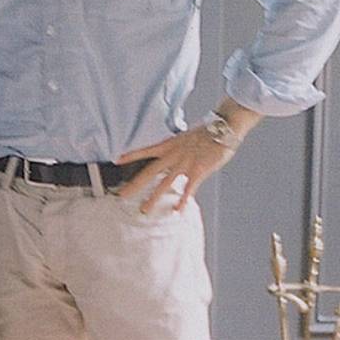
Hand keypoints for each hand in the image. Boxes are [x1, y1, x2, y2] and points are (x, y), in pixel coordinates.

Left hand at [116, 125, 236, 213]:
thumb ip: (179, 147)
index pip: (146, 150)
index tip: (116, 160)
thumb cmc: (208, 131)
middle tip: (121, 195)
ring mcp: (184, 164)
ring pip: (164, 184)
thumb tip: (174, 153)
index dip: (131, 155)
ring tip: (144, 210)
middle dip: (134, 185)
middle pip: (149, 172)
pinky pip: (188, 190)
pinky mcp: (197, 171)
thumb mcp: (187, 137)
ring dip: (153, 198)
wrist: (223, 128)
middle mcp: (173, 155)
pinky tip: (177, 211)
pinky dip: (183, 201)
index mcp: (170, 145)